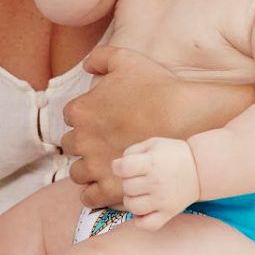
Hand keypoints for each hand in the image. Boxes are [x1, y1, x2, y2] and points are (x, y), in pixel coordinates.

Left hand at [62, 46, 178, 206]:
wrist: (183, 118)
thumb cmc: (156, 87)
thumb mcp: (126, 60)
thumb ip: (101, 58)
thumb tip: (86, 66)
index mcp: (82, 111)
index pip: (71, 116)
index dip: (86, 117)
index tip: (101, 119)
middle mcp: (82, 140)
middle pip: (71, 145)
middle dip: (84, 143)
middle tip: (102, 142)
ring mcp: (95, 166)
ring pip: (77, 172)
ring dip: (86, 169)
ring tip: (103, 165)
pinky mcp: (110, 186)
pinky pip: (89, 197)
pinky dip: (93, 193)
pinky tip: (104, 186)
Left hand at [112, 138, 200, 230]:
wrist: (200, 168)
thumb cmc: (172, 154)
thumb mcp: (153, 144)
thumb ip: (131, 152)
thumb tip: (118, 167)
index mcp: (151, 163)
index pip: (122, 168)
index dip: (118, 166)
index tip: (124, 166)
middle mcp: (156, 183)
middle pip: (127, 187)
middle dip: (128, 182)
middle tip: (139, 178)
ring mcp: (162, 200)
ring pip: (132, 207)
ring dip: (131, 200)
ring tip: (140, 193)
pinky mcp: (168, 213)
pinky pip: (147, 225)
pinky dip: (141, 220)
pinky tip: (144, 210)